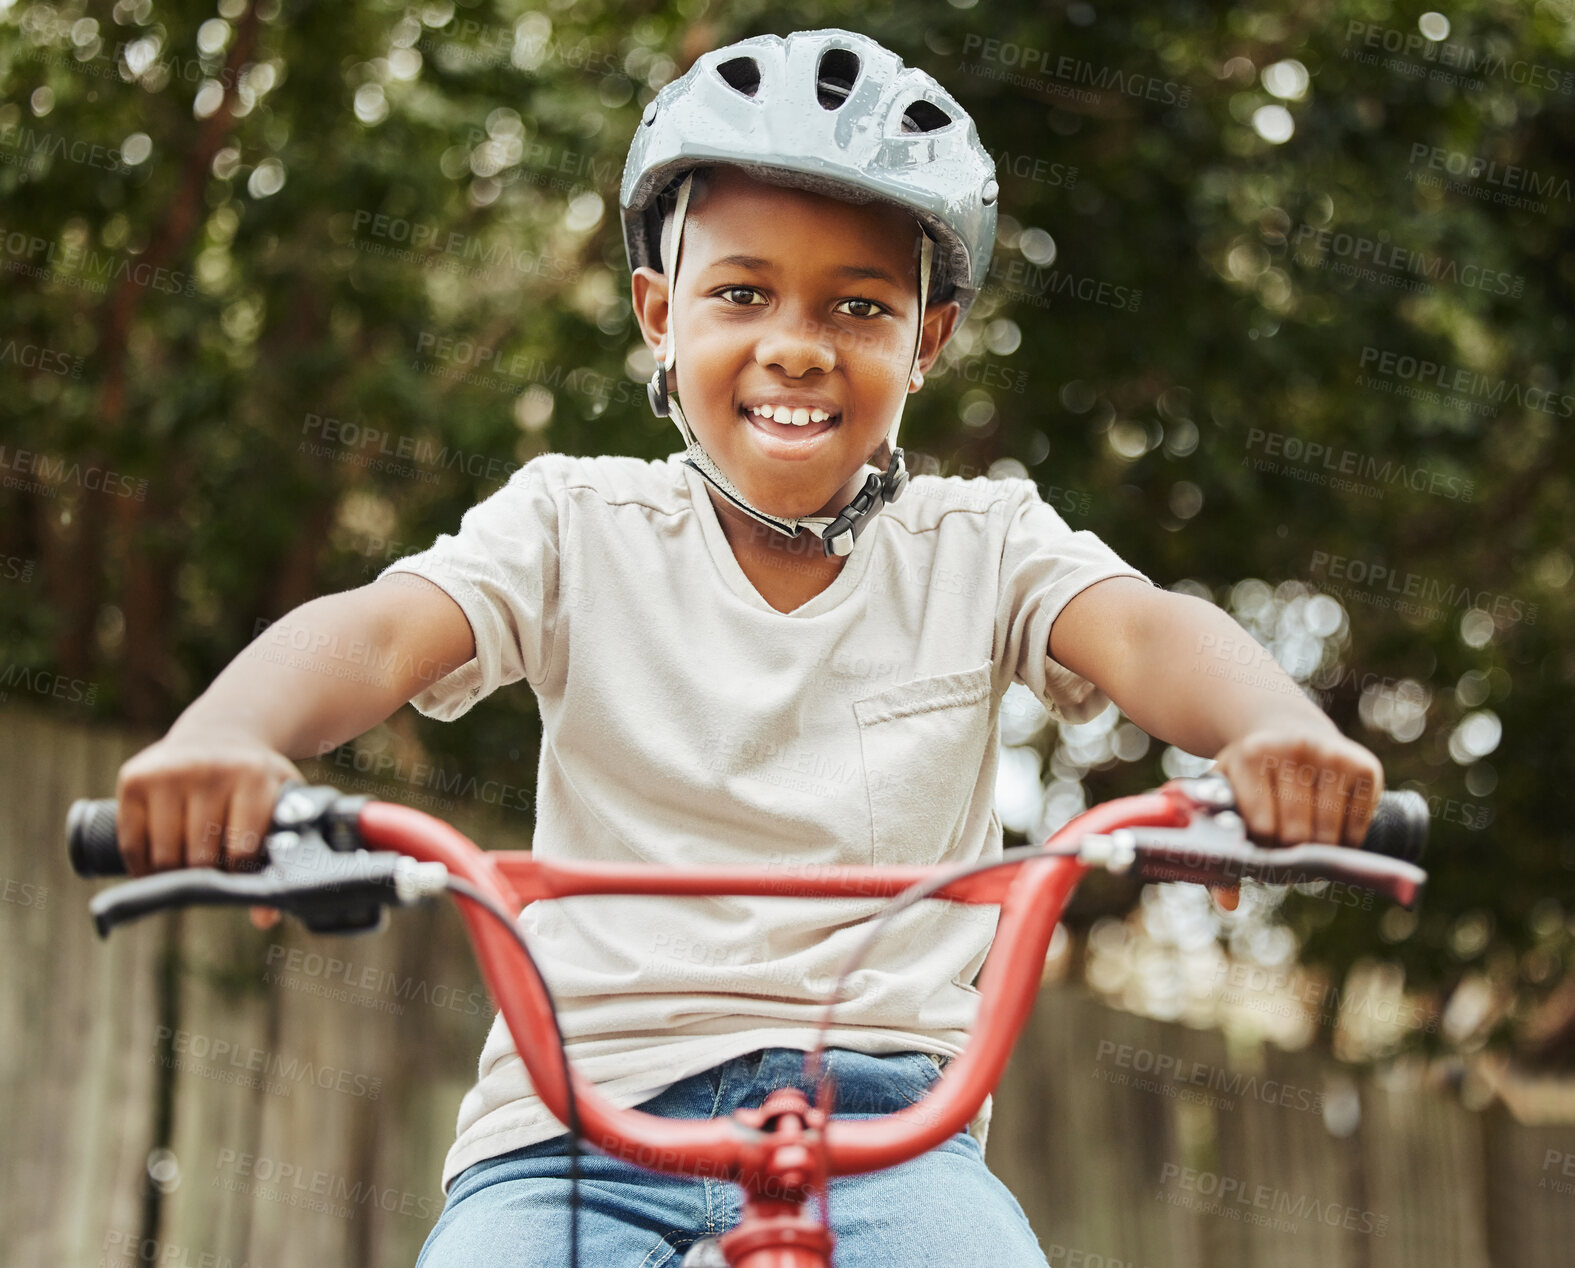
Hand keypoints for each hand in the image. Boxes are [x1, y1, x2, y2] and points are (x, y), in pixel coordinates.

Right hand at [114, 725, 302, 927]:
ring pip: (163, 856)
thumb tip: (265, 919)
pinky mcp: (134, 778)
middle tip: (211, 874)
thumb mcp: (280, 806)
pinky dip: (142, 866)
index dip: (238, 876)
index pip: (240, 852)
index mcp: (254, 777)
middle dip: (206, 876)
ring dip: (173, 875)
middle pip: (199, 858)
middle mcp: (209, 770)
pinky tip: (155, 867)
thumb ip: (279, 857)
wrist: (222, 732)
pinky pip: (131, 843)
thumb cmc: (255, 782)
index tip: (238, 879)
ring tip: (189, 869)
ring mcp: (168, 772)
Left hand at [1204, 728, 1384, 911]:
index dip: (1264, 851)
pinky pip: (1360, 825)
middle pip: (1297, 834)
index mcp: (1250, 756)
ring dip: (1322, 855)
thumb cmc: (1249, 778)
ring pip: (1330, 834)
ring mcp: (1331, 754)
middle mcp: (1292, 749)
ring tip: (1308, 850)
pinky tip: (1334, 837)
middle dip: (1292, 856)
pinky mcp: (1364, 765)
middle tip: (1288, 856)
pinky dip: (1349, 843)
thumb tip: (1228, 905)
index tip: (1263, 854)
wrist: (1284, 730)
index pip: (1263, 827)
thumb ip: (1221, 849)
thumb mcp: (1224, 799)